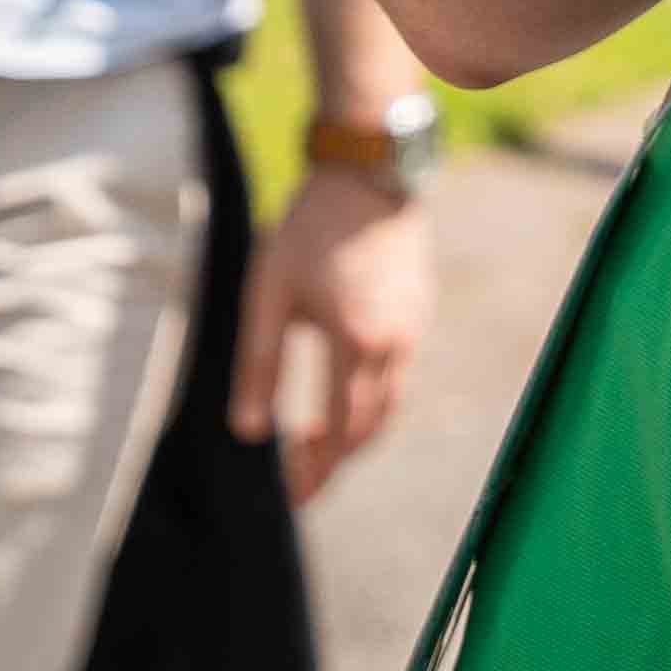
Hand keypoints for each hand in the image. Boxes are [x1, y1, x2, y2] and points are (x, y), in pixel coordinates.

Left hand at [238, 168, 431, 502]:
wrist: (368, 174)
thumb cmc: (308, 231)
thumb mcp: (268, 296)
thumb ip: (258, 366)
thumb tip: (249, 432)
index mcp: (356, 344)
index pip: (339, 433)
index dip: (316, 469)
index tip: (293, 496)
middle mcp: (395, 345)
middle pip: (370, 429)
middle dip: (335, 461)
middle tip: (303, 482)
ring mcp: (415, 330)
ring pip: (390, 406)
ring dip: (356, 434)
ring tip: (318, 446)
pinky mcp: (421, 314)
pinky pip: (399, 376)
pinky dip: (372, 401)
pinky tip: (342, 397)